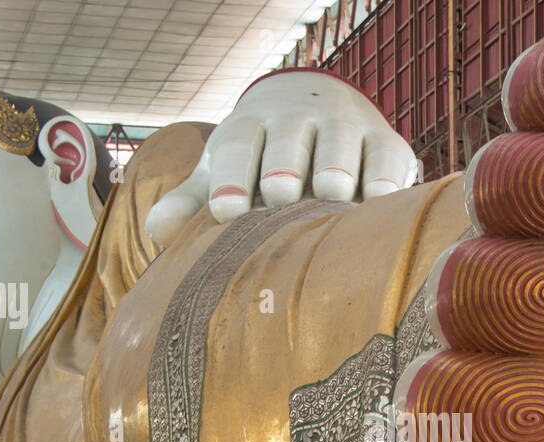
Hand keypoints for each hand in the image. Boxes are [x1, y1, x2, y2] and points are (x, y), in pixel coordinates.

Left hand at [146, 69, 419, 244]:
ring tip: (330, 193)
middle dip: (283, 164)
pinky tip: (379, 199)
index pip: (237, 145)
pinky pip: (387, 157)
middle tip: (279, 194)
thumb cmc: (263, 159)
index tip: (225, 210)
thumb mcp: (225, 171)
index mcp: (251, 126)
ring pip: (340, 142)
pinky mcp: (386, 143)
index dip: (230, 175)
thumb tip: (157, 232)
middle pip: (288, 138)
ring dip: (335, 165)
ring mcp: (345, 126)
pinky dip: (384, 177)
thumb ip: (193, 202)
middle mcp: (299, 118)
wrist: (321, 107)